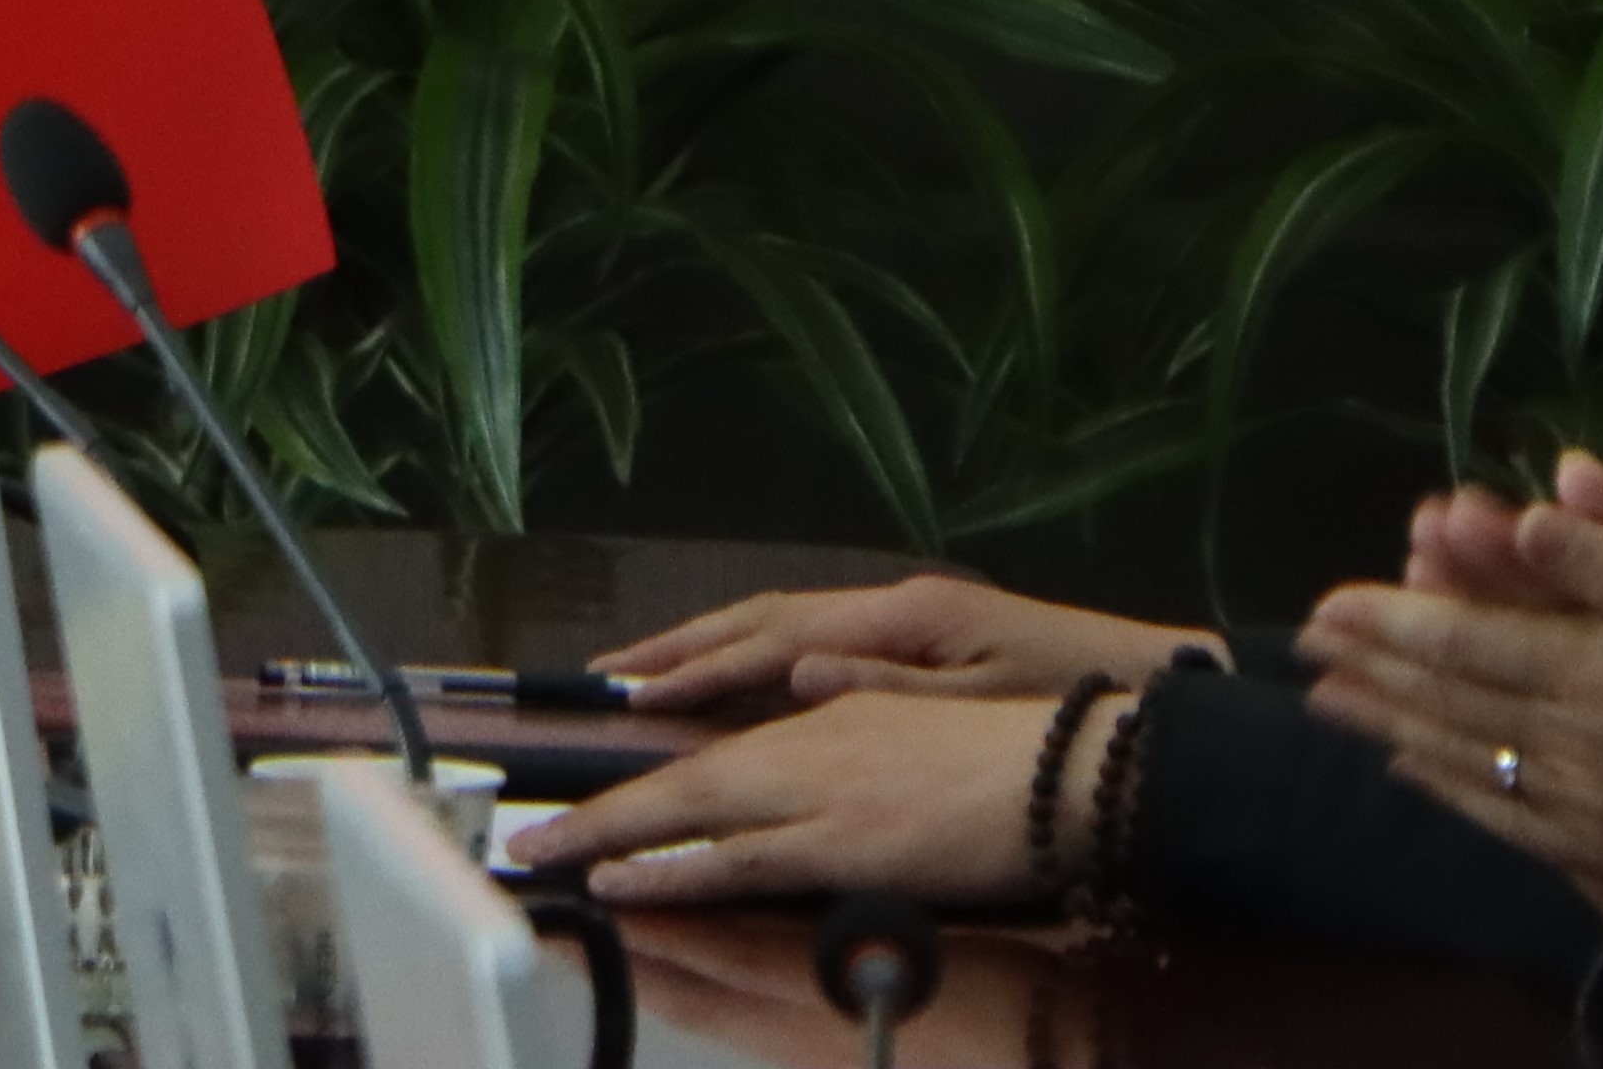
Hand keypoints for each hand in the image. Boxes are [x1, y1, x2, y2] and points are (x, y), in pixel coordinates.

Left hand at [506, 685, 1072, 909]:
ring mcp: (821, 792)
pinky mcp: (845, 841)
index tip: (582, 813)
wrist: (1075, 770)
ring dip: (608, 837)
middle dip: (595, 815)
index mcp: (823, 722)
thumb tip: (801, 727)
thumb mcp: (910, 741)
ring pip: (688, 812)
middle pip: (677, 781)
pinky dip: (672, 867)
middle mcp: (805, 745)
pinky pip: (738, 860)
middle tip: (527, 843)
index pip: (710, 759)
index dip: (641, 788)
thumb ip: (848, 742)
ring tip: (543, 860)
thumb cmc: (1008, 762)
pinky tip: (622, 880)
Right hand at [598, 574, 1201, 714]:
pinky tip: (729, 675)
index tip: (635, 696)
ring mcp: (903, 613)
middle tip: (608, 677)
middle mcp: (891, 603)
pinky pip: (811, 636)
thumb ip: (892, 694)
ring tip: (645, 673)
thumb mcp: (988, 709)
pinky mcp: (919, 631)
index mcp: (904, 617)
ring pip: (782, 622)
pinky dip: (754, 652)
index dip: (701, 667)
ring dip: (710, 645)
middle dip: (682, 646)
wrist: (1156, 682)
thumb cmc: (1074, 706)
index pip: (777, 639)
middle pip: (764, 617)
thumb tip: (798, 679)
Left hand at [1300, 449, 1602, 942]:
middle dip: (1372, 666)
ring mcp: (1582, 801)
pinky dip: (1451, 791)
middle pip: (1447, 695)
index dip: (1389, 621)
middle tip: (1306, 645)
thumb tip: (1536, 508)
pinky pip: (1507, 820)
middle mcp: (1568, 738)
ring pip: (1462, 754)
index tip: (1328, 604)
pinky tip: (1413, 772)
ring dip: (1388, 722)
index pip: (1463, 638)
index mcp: (1593, 668)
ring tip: (1329, 700)